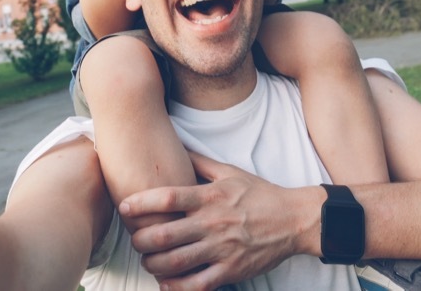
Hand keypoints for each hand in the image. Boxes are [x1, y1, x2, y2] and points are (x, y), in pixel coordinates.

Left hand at [120, 153, 315, 290]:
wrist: (295, 219)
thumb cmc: (260, 193)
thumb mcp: (230, 172)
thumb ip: (201, 161)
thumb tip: (177, 143)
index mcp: (210, 197)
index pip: (167, 197)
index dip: (140, 203)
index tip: (125, 206)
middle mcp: (212, 222)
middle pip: (164, 235)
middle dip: (141, 240)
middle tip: (135, 240)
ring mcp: (222, 248)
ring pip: (175, 262)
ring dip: (153, 264)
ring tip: (148, 260)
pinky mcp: (231, 269)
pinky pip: (198, 284)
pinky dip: (176, 287)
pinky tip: (166, 283)